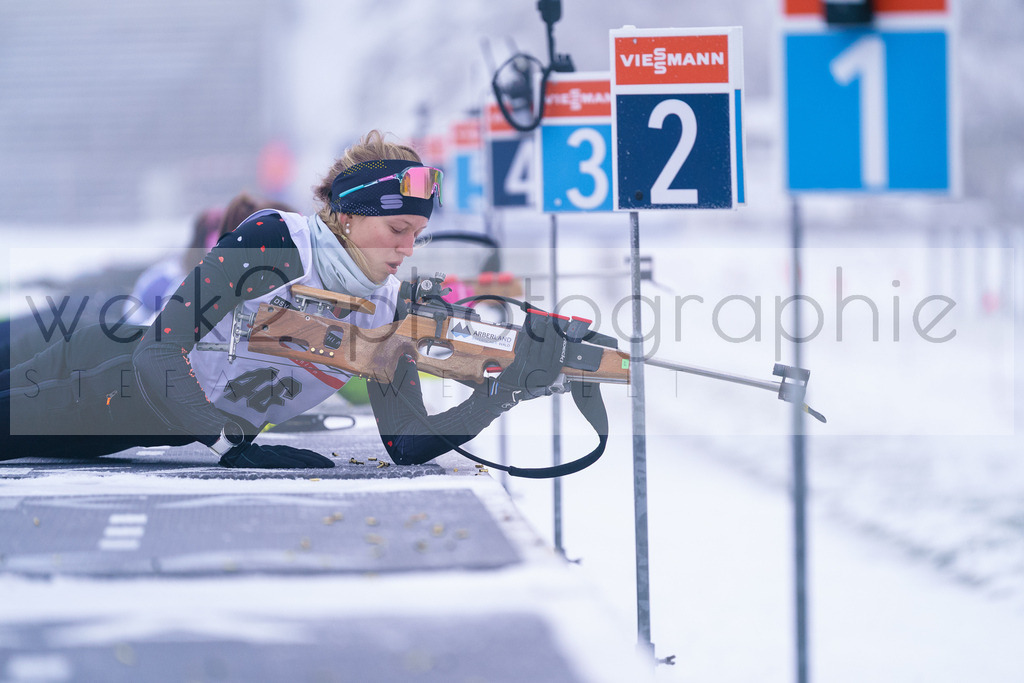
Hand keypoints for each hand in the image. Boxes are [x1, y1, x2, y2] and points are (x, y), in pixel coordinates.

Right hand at [219, 442, 334, 468]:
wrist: (227, 447)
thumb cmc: (243, 452)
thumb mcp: (261, 456)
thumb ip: (273, 457)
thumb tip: (289, 463)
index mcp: (278, 451)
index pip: (301, 454)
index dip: (314, 457)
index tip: (327, 462)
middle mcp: (277, 452)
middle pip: (302, 455)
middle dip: (318, 460)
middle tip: (332, 465)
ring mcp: (272, 454)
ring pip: (296, 457)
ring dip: (312, 461)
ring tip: (325, 466)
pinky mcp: (265, 458)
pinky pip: (283, 460)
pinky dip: (295, 462)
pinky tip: (305, 464)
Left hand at [490, 310, 566, 405]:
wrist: (512, 391)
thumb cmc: (529, 386)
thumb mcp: (546, 383)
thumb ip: (553, 369)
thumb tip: (559, 351)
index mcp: (550, 376)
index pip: (559, 356)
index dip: (561, 343)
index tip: (562, 335)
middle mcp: (541, 370)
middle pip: (549, 347)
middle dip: (551, 333)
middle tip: (552, 324)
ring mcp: (530, 365)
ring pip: (537, 344)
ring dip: (540, 332)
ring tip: (542, 324)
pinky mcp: (520, 360)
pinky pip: (526, 345)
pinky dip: (529, 336)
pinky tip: (532, 331)